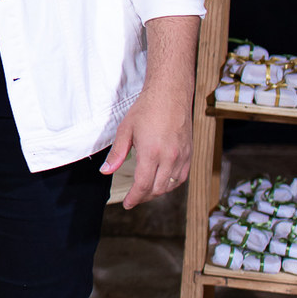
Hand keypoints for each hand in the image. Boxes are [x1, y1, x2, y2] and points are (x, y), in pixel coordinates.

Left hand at [101, 14, 198, 208]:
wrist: (170, 93)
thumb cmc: (146, 109)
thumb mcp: (125, 130)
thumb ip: (117, 153)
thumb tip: (106, 171)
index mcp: (151, 152)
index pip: (143, 185)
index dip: (134, 198)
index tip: (127, 204)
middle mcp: (169, 156)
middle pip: (157, 189)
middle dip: (144, 197)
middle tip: (134, 198)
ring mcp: (182, 155)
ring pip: (171, 185)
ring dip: (158, 191)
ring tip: (146, 191)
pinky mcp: (189, 152)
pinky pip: (182, 176)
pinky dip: (172, 183)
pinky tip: (163, 181)